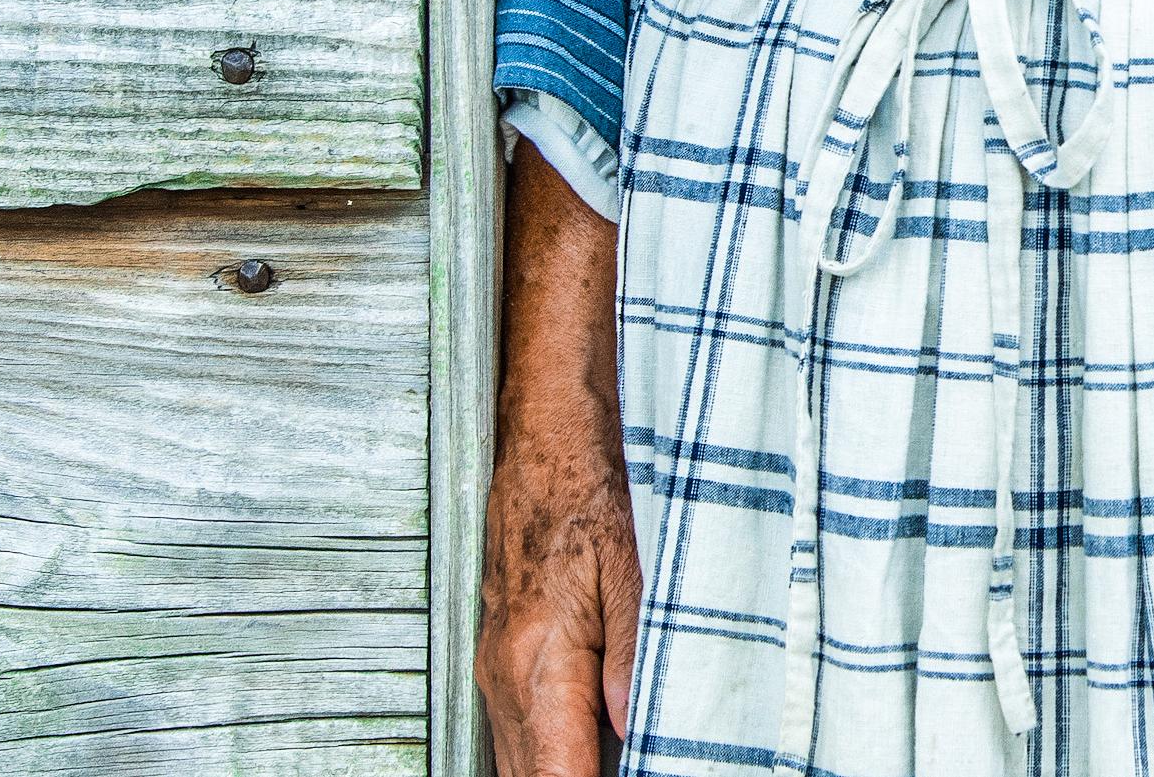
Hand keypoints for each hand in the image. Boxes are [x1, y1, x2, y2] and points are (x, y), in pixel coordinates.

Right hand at [478, 142, 642, 773]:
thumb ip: (638, 649)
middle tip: (653, 764)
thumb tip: (643, 727)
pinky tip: (601, 744)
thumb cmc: (586, 468)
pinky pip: (523, 729)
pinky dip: (557, 752)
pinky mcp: (507, 648)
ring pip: (523, 762)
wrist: (543, 412)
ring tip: (632, 755)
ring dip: (569, 770)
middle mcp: (509, 674)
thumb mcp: (631, 555)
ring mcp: (500, 664)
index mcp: (540, 660)